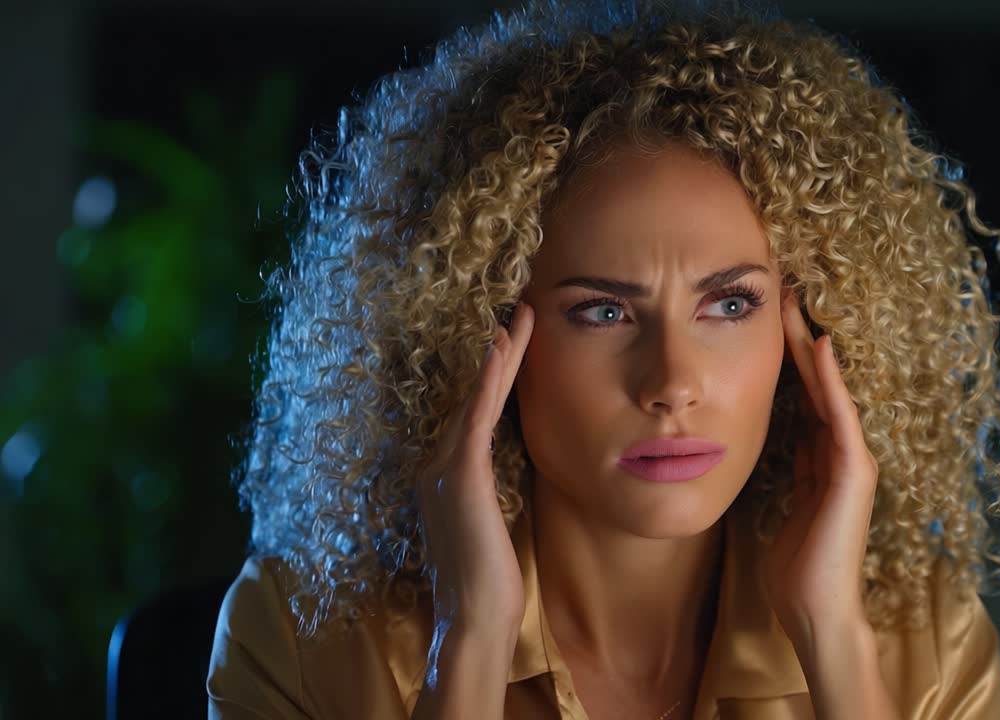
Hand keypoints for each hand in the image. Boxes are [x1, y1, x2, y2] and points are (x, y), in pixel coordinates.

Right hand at [416, 302, 534, 633]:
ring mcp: (444, 468)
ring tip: (517, 316)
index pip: (470, 411)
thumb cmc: (488, 580)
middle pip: (468, 395)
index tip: (508, 340)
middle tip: (515, 310)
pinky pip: (477, 417)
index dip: (489, 374)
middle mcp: (435, 464)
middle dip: (492, 352)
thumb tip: (508, 469)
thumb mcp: (491, 523)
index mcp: (443, 475)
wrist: (474, 619)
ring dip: (497, 354)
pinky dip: (490, 381)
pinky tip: (501, 349)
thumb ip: (491, 491)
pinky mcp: (461, 476)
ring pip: (474, 397)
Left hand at [764, 290, 879, 646]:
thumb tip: (771, 439)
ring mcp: (852, 460)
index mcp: (823, 458)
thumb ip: (787, 470)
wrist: (815, 610)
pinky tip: (819, 347)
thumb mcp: (783, 503)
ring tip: (796, 305)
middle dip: (799, 339)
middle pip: (818, 384)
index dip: (789, 357)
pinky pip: (840, 416)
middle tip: (784, 292)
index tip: (770, 318)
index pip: (805, 395)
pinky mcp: (853, 473)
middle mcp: (842, 452)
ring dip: (812, 347)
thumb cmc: (795, 567)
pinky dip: (830, 381)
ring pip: (830, 390)